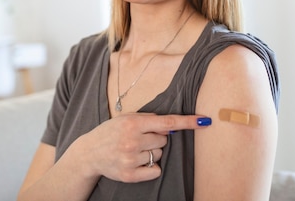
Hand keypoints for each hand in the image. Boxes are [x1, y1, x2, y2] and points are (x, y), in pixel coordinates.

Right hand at [75, 113, 210, 182]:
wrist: (89, 152)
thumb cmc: (111, 132)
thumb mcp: (126, 118)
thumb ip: (148, 120)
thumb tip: (172, 126)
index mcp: (133, 123)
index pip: (167, 122)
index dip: (187, 122)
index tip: (204, 121)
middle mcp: (132, 140)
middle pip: (164, 140)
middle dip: (156, 138)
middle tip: (140, 138)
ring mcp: (130, 159)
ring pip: (160, 154)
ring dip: (152, 152)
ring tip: (134, 149)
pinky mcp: (130, 175)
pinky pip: (155, 170)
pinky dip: (151, 167)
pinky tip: (137, 161)